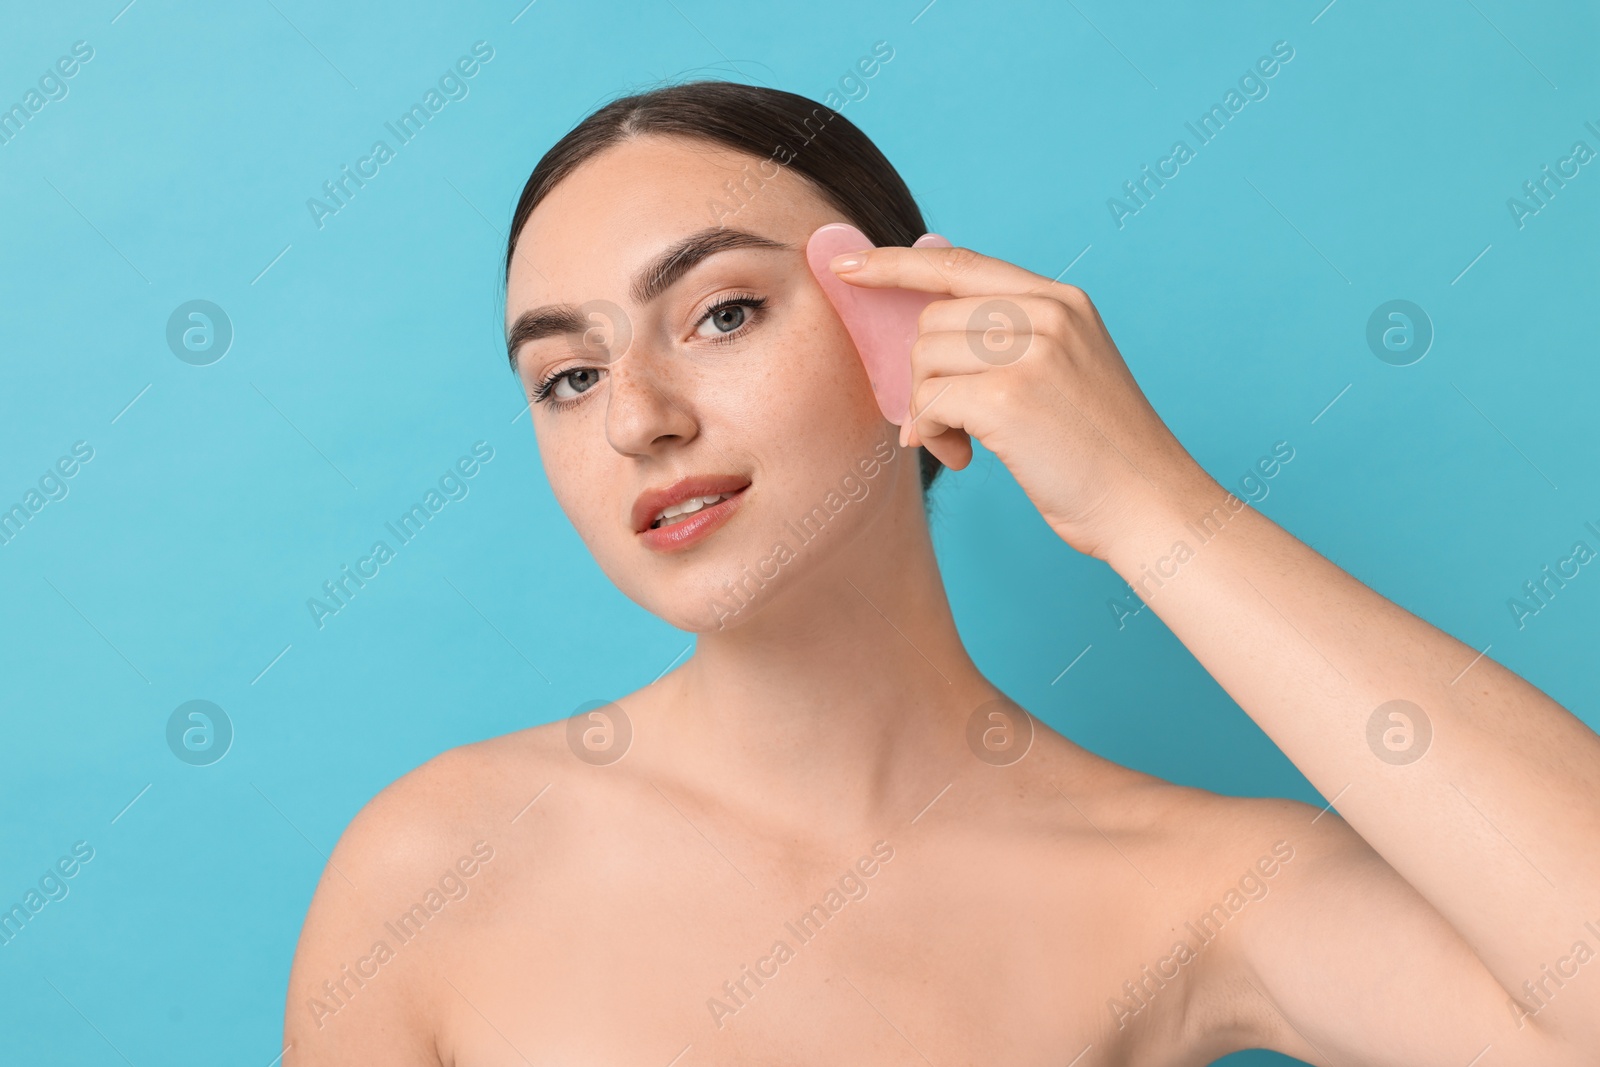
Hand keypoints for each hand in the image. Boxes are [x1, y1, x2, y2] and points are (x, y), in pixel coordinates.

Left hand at [828, 244, 1210, 560]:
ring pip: (924, 360)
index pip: (959, 263)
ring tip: (963, 444)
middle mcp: (1049, 313)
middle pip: (931, 320)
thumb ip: (1008, 339)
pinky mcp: (1010, 397)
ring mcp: (1032, 351)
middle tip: (947, 423)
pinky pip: (928, 403)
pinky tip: (964, 458)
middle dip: (922, 376)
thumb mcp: (1065, 370)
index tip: (847, 265)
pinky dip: (931, 435)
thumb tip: (922, 335)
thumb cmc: (1098, 454)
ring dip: (926, 410)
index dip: (895, 263)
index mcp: (1061, 300)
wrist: (1148, 504)